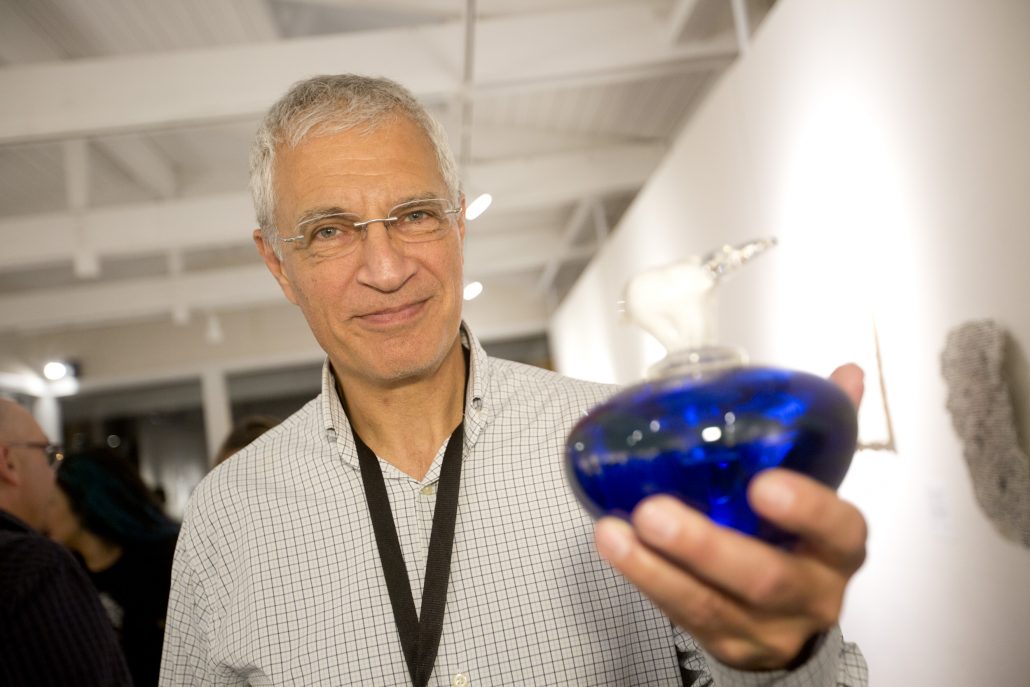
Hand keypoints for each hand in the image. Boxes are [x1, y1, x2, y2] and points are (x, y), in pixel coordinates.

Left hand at [594, 364, 867, 669]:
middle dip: (708, 548)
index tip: (766, 484)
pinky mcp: (725, 645)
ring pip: (712, 605)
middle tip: (657, 513)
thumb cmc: (798, 541)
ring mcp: (766, 628)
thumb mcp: (817, 489)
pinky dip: (645, 579)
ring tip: (616, 533)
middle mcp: (810, 593)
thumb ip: (824, 435)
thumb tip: (847, 374)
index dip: (807, 510)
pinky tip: (615, 546)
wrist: (790, 618)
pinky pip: (682, 616)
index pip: (839, 530)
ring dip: (658, 568)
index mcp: (838, 548)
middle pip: (766, 579)